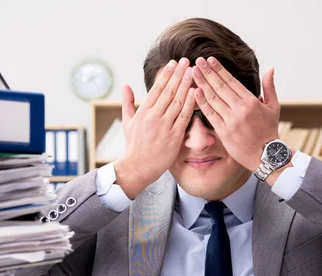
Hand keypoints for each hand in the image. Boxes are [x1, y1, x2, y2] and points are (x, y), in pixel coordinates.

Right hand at [114, 58, 194, 198]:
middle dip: (178, 75)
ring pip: (177, 102)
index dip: (166, 75)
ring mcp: (164, 126)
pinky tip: (197, 93)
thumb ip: (128, 102)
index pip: (157, 89)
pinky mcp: (174, 137)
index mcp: (143, 112)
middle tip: (187, 61)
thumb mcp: (127, 122)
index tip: (174, 63)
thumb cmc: (133, 146)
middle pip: (169, 91)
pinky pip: (184, 117)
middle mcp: (153, 117)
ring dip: (186, 85)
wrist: (138, 167)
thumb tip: (125, 85)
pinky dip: (190, 104)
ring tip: (193, 72)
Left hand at [191, 57, 280, 172]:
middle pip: (220, 87)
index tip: (210, 60)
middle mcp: (240, 109)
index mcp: (251, 101)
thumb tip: (270, 68)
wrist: (266, 155)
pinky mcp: (223, 132)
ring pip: (213, 99)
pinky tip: (194, 92)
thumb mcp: (274, 107)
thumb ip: (270, 87)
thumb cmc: (269, 131)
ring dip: (201, 84)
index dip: (219, 70)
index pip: (231, 81)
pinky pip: (210, 114)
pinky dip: (202, 103)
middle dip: (207, 73)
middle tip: (197, 61)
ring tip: (193, 72)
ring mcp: (230, 121)